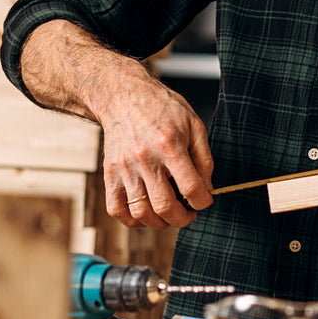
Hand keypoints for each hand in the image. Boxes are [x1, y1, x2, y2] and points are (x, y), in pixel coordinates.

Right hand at [98, 72, 214, 229]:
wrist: (123, 95)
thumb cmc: (161, 108)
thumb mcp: (194, 124)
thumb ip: (204, 158)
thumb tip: (207, 188)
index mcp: (169, 145)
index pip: (190, 188)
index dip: (203, 201)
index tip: (204, 200)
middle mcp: (144, 159)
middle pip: (164, 206)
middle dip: (182, 219)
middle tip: (188, 214)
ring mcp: (124, 168)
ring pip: (140, 213)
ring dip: (159, 223)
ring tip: (168, 214)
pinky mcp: (109, 173)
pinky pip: (116, 209)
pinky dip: (132, 220)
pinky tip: (145, 213)